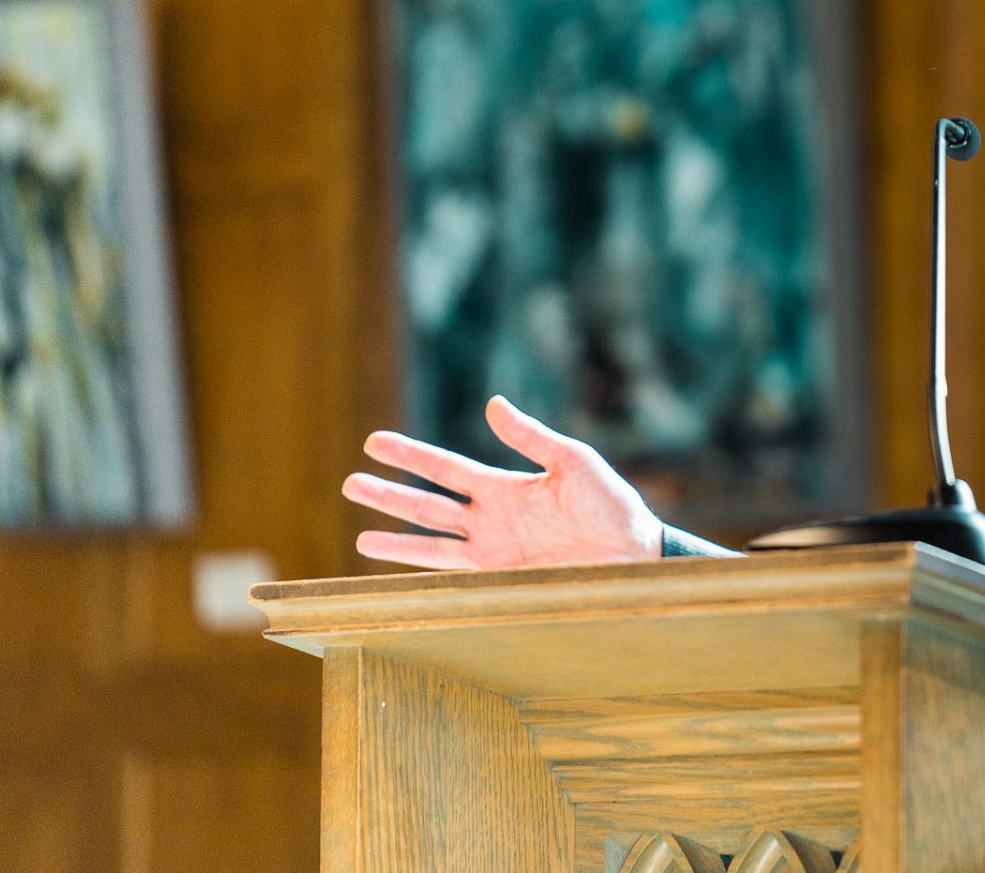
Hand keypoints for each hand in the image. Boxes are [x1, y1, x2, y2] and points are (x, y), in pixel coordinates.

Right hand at [341, 395, 663, 569]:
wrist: (634, 553)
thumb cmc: (611, 503)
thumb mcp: (573, 461)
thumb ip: (531, 437)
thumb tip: (492, 404)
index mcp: (505, 487)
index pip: (446, 468)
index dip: (410, 456)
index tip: (373, 442)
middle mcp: (491, 519)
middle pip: (428, 505)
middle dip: (389, 494)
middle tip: (349, 482)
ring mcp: (493, 553)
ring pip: (432, 543)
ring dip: (397, 539)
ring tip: (359, 536)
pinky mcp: (502, 581)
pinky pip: (455, 578)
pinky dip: (426, 577)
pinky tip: (402, 578)